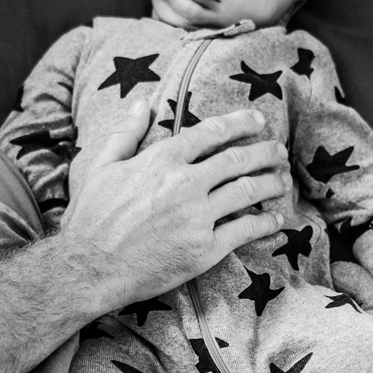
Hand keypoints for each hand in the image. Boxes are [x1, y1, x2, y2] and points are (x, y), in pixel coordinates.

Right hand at [61, 103, 290, 312]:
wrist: (87, 269)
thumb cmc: (89, 219)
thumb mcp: (102, 167)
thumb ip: (126, 133)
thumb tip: (143, 103)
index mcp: (161, 159)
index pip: (211, 132)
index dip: (240, 123)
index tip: (259, 121)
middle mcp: (184, 183)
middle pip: (238, 159)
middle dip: (266, 151)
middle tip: (280, 151)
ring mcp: (197, 217)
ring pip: (249, 190)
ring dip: (273, 182)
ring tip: (284, 180)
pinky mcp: (204, 250)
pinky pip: (246, 230)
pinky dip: (267, 222)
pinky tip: (277, 219)